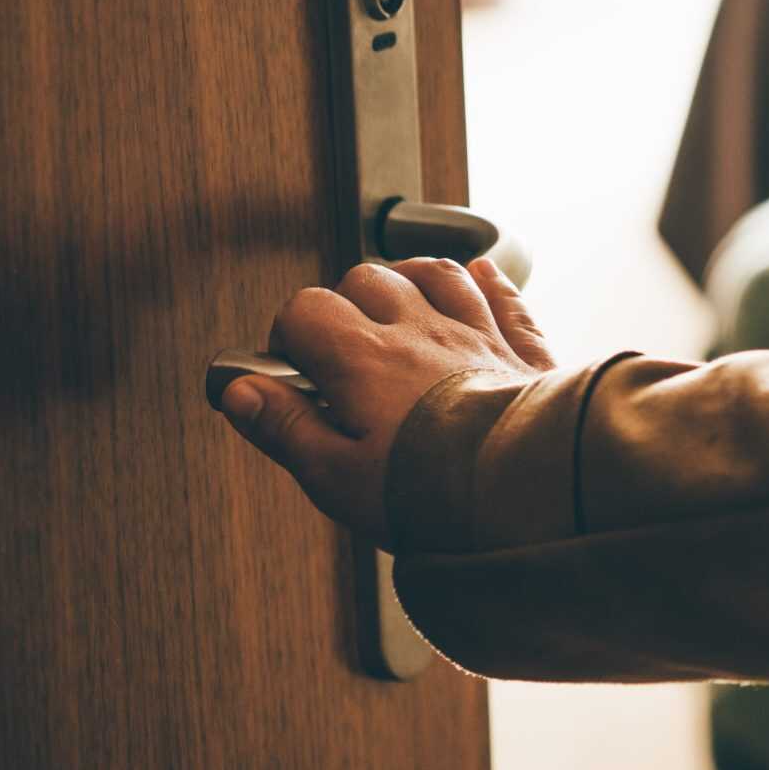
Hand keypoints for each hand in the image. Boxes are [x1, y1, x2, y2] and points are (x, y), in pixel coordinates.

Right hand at [217, 256, 552, 545]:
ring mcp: (475, 334)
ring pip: (434, 275)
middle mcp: (419, 332)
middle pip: (367, 281)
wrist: (528, 494)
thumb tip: (240, 392)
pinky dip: (487, 284)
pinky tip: (480, 279)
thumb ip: (286, 427)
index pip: (306, 311)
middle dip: (344, 304)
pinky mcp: (522, 350)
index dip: (288, 337)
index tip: (292, 372)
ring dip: (408, 281)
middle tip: (341, 350)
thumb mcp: (337, 476)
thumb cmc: (433, 495)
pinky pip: (502, 297)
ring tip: (395, 309)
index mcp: (364, 360)